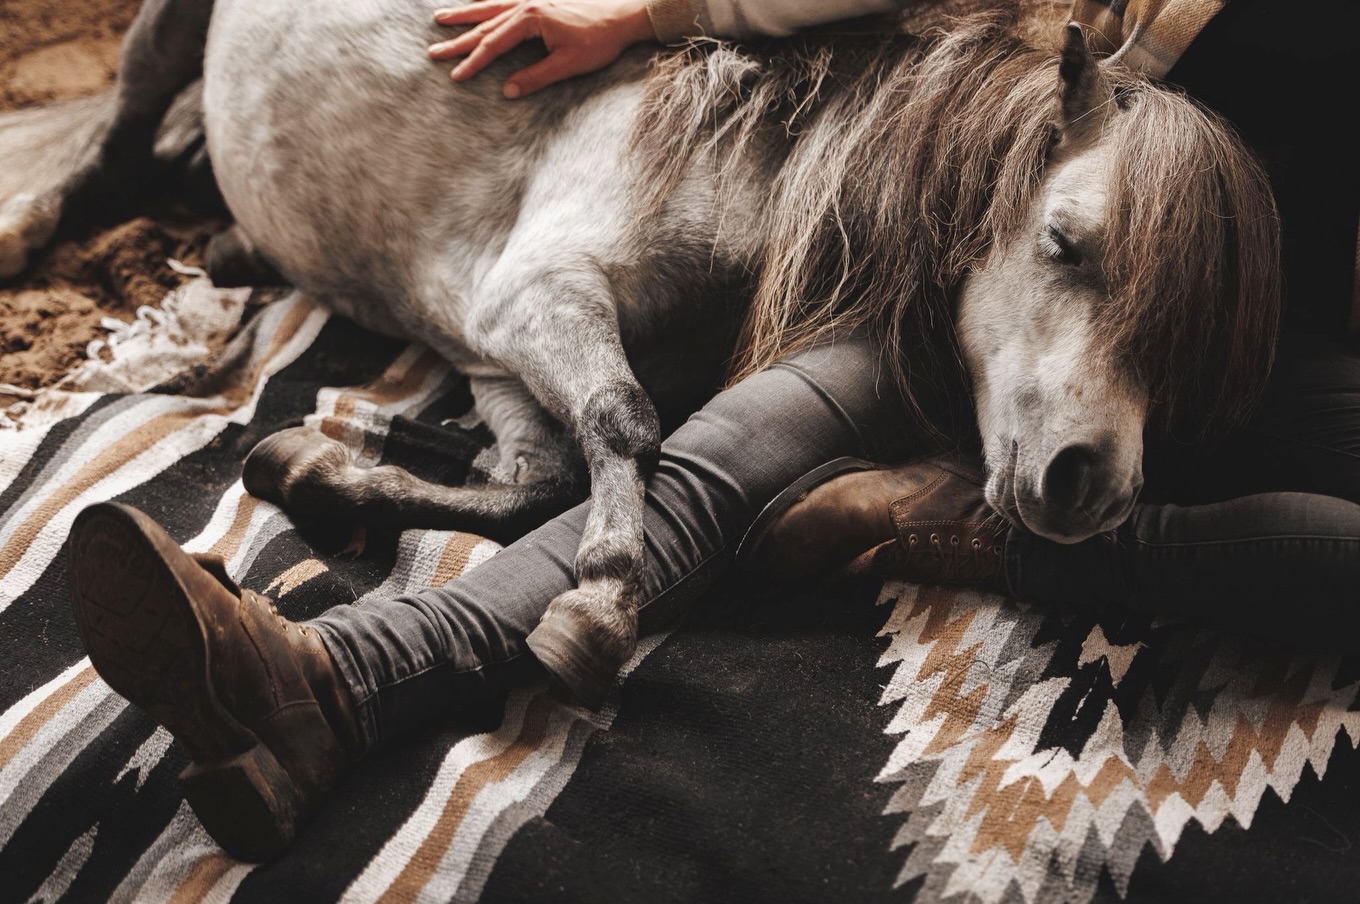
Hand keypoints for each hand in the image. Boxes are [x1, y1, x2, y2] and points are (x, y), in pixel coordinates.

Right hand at [429, 0, 655, 98]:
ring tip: (440, 18)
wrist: (623, 16)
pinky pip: (503, 0)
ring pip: (489, 7)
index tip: (455, 75)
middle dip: (458, 39)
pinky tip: (475, 4)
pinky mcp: (538, 0)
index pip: (494, 44)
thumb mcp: (568, 64)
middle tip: (433, 52)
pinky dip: (486, 2)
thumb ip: (536, 77)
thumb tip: (507, 91)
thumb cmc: (599, 40)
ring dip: (465, 15)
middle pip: (485, 25)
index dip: (473, 62)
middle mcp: (526, 4)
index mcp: (530, 19)